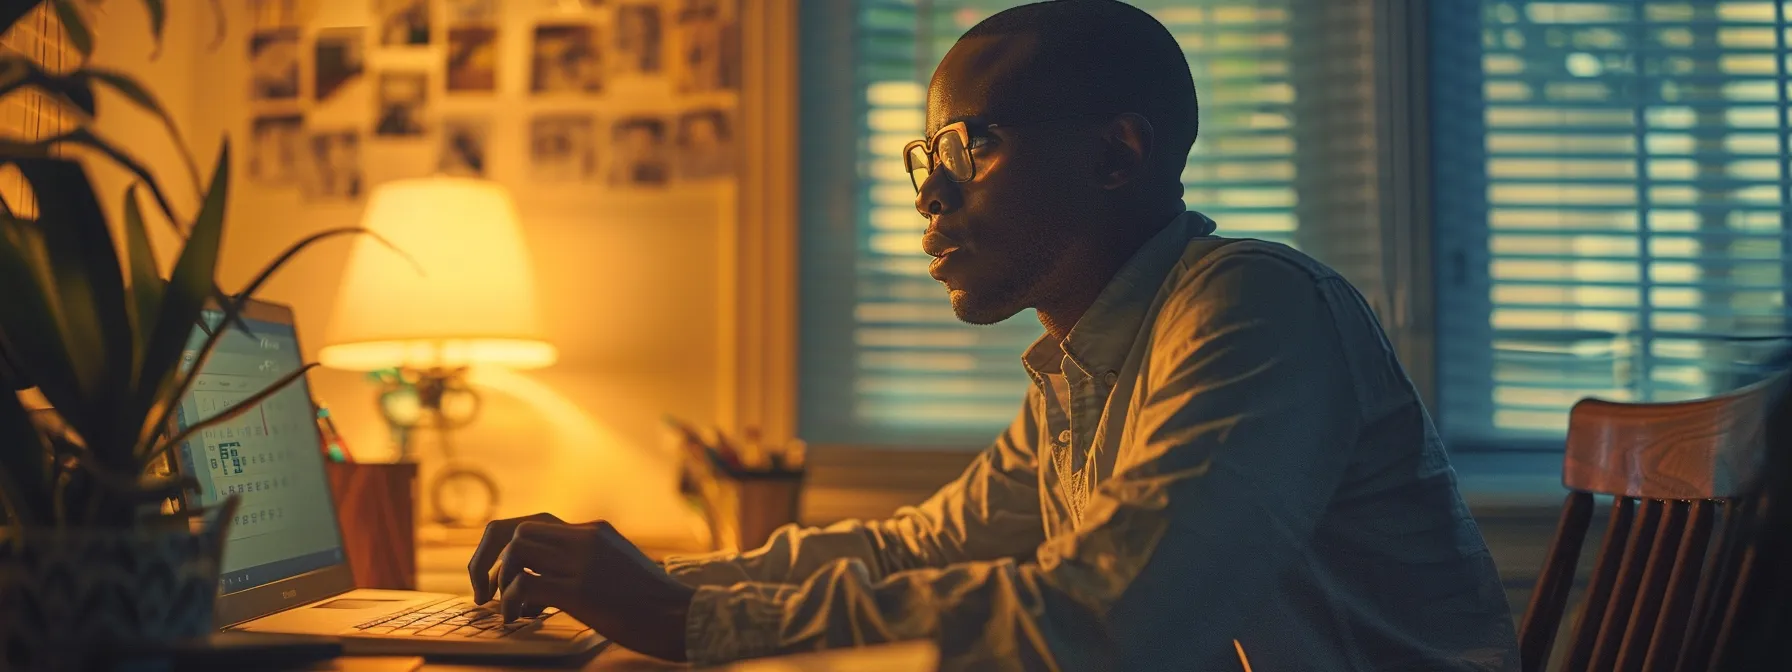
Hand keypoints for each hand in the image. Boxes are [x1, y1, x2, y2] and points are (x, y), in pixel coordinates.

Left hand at [467, 513, 695, 661]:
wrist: (684, 617)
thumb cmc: (653, 603)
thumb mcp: (619, 568)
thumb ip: (586, 563)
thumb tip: (544, 580)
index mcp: (594, 531)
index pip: (533, 523)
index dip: (504, 546)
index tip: (495, 575)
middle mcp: (586, 538)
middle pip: (516, 530)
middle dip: (488, 560)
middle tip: (483, 591)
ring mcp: (584, 563)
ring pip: (517, 552)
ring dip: (501, 581)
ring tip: (507, 608)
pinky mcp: (582, 591)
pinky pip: (527, 585)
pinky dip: (512, 603)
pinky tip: (518, 620)